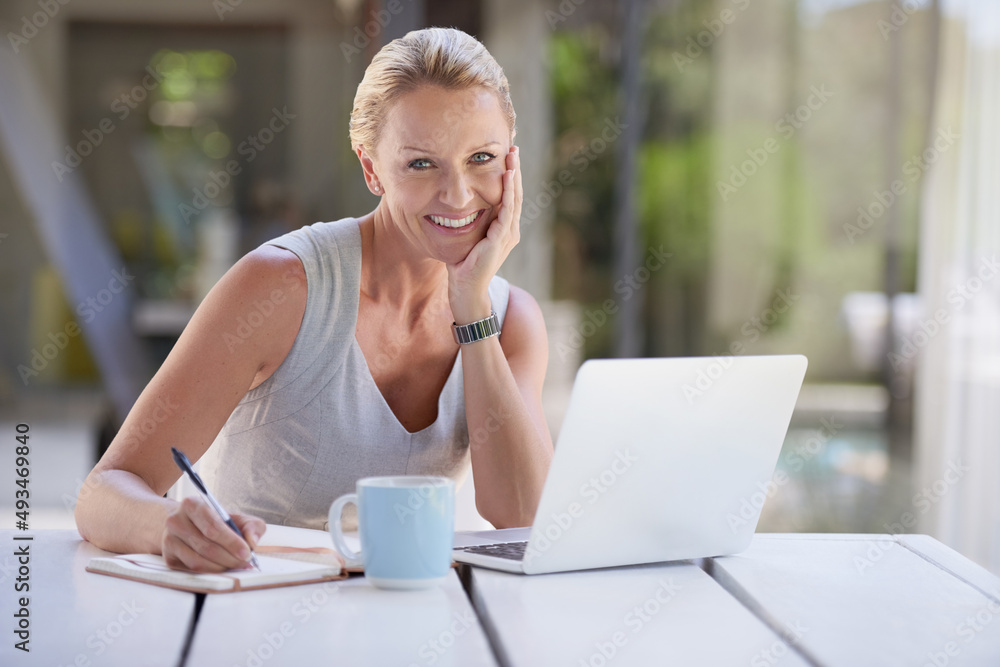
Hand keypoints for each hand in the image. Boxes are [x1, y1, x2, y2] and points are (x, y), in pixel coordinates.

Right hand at [162, 496, 265, 571]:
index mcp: (192, 504)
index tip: (247, 553)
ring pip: (198, 561)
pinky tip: (222, 569)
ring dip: (221, 567)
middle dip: (230, 558)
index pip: (213, 527)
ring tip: (236, 566)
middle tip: (245, 563)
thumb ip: (251, 525)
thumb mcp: (236, 517)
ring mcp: (169, 540)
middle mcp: (175, 521)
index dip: (231, 542)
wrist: (188, 525)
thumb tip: (252, 542)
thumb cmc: (216, 521)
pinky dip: (210, 572)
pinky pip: (191, 570)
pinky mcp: (168, 558)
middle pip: (206, 546)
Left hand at [447, 145, 521, 322]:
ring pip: (514, 199)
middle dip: (515, 170)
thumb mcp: (468, 236)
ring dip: (514, 175)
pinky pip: (507, 210)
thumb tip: (461, 203)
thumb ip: (472, 222)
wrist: (465, 289)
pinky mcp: (501, 239)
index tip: (507, 157)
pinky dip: (508, 191)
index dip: (509, 177)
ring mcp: (508, 234)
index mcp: (504, 229)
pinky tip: (507, 176)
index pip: (509, 197)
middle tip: (513, 148)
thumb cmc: (463, 265)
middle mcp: (510, 230)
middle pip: (515, 194)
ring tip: (513, 156)